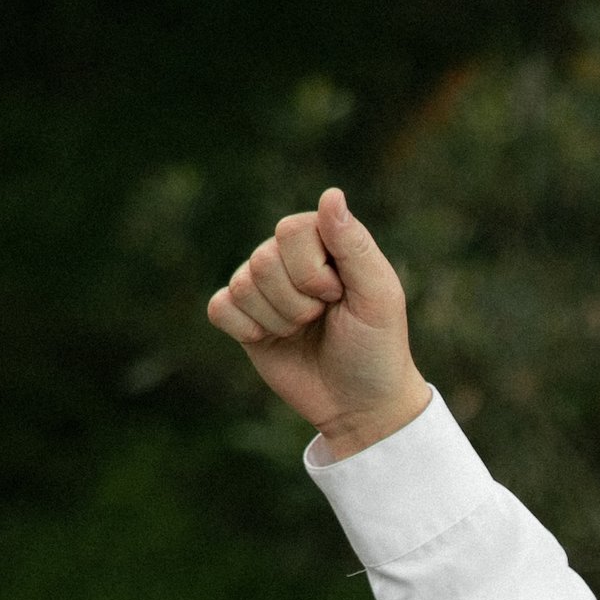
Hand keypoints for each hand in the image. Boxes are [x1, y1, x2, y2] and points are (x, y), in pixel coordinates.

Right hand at [205, 188, 431, 456]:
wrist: (360, 405)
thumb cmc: (377, 348)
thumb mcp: (378, 296)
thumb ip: (354, 245)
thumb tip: (330, 194)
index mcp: (321, 241)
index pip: (291, 230)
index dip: (314, 273)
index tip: (340, 296)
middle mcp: (287, 257)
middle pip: (264, 259)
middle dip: (297, 301)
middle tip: (322, 319)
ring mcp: (262, 287)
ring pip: (242, 285)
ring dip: (278, 320)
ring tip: (304, 332)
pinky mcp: (242, 319)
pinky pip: (220, 308)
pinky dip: (246, 330)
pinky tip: (273, 341)